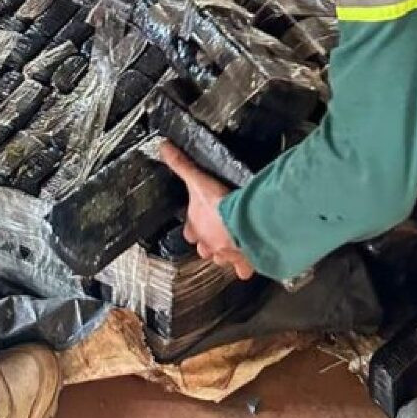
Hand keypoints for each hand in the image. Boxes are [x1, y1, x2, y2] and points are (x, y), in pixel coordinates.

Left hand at [160, 143, 255, 280]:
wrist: (245, 222)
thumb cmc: (221, 206)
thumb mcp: (197, 180)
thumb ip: (181, 164)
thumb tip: (164, 148)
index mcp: (197, 228)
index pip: (190, 232)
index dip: (194, 228)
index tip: (197, 224)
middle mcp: (209, 244)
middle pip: (205, 249)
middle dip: (210, 244)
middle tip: (217, 235)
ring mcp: (226, 255)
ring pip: (222, 260)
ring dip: (226, 253)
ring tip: (234, 245)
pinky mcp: (244, 262)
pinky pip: (244, 269)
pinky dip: (247, 264)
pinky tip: (252, 258)